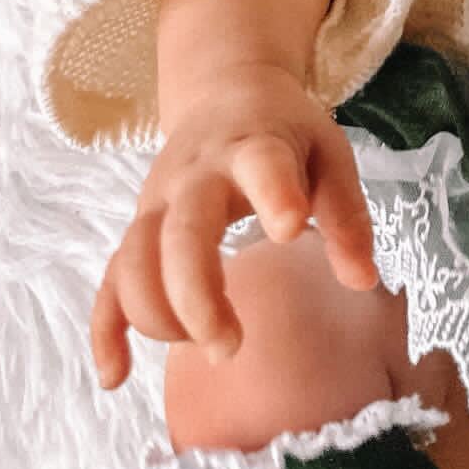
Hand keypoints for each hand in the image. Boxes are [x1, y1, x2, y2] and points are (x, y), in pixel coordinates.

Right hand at [91, 63, 378, 391]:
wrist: (224, 91)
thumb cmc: (285, 132)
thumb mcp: (329, 153)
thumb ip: (346, 214)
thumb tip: (363, 281)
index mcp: (254, 147)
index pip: (260, 165)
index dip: (274, 194)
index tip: (291, 229)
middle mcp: (195, 174)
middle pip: (180, 233)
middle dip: (197, 295)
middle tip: (230, 346)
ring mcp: (157, 201)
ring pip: (134, 260)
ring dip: (157, 315)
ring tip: (204, 347)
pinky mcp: (138, 226)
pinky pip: (108, 279)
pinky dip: (105, 328)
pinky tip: (115, 377)